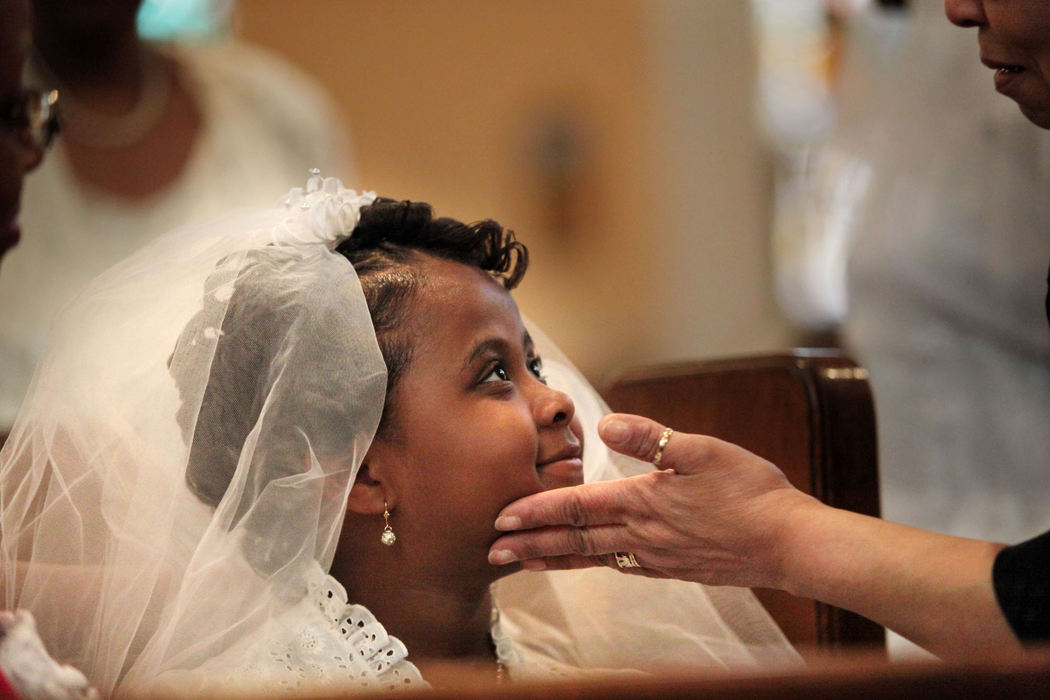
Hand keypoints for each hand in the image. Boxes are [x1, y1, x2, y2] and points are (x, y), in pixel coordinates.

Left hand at [489, 413, 820, 587]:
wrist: (788, 542)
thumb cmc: (750, 491)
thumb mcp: (702, 450)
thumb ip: (650, 437)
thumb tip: (604, 424)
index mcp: (642, 502)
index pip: (575, 507)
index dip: (535, 511)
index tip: (501, 518)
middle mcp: (641, 535)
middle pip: (573, 540)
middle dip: (529, 544)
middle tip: (491, 551)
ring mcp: (656, 556)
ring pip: (592, 557)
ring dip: (552, 558)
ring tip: (523, 563)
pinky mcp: (672, 568)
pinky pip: (619, 566)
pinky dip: (590, 564)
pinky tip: (586, 562)